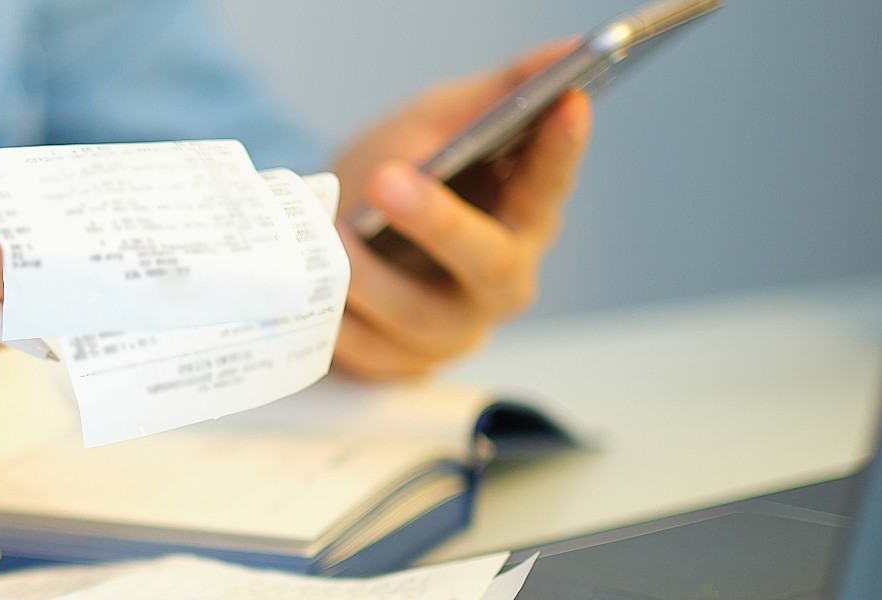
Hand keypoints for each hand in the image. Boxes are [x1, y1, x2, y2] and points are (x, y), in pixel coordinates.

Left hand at [329, 40, 593, 377]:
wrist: (331, 230)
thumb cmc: (397, 171)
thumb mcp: (438, 120)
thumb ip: (498, 91)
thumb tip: (566, 51)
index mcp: (521, 217)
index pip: (551, 183)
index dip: (561, 149)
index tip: (565, 103)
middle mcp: (498, 281)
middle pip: (490, 263)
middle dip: (440, 222)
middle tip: (386, 179)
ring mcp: (452, 328)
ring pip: (418, 314)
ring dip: (367, 273)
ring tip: (328, 234)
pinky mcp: (400, 363)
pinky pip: (369, 352)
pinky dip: (337, 319)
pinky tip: (314, 289)